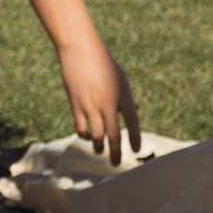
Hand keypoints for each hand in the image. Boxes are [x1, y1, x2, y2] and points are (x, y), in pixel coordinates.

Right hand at [57, 18, 140, 164]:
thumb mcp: (120, 78)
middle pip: (113, 135)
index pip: (132, 121)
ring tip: (100, 150)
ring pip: (96, 135)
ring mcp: (90, 104)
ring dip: (98, 146)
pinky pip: (80, 127)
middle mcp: (107, 102)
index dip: (135, 138)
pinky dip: (84, 135)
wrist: (79, 48)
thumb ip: (126, 97)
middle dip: (115, 152)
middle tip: (116, 164)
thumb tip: (136, 112)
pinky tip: (87, 135)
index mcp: (121, 93)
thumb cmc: (103, 62)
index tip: (136, 151)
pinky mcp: (75, 104)